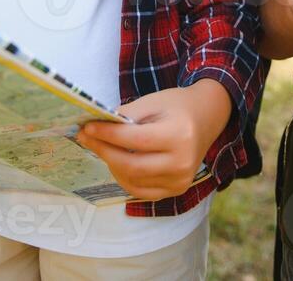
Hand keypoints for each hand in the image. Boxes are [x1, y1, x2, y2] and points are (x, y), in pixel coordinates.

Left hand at [74, 80, 231, 200]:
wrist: (206, 118)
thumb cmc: (176, 107)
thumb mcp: (153, 102)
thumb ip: (126, 116)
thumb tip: (96, 128)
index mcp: (179, 135)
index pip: (136, 140)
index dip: (108, 135)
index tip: (87, 127)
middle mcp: (182, 162)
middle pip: (132, 164)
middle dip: (104, 151)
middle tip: (86, 138)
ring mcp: (180, 180)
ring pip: (133, 179)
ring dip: (111, 164)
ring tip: (101, 147)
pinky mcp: (176, 190)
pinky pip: (141, 190)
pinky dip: (124, 178)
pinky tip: (116, 162)